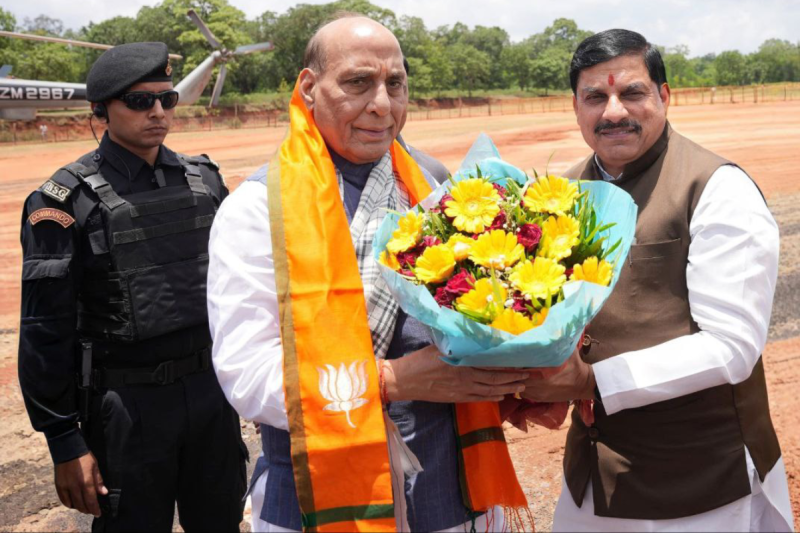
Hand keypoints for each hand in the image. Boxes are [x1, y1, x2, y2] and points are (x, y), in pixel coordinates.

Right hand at [54, 452, 107, 516]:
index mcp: (86, 482)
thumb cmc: (84, 457)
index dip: (95, 509)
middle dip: (88, 510)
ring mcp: (66, 487)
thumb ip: (98, 481)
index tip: (98, 514)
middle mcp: (75, 486)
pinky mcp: (58, 486)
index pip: (91, 500)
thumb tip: (103, 492)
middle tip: (92, 511)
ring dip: (79, 508)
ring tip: (84, 507)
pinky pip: (63, 500)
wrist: (68, 450)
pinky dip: (69, 504)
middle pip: (82, 505)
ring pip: (72, 504)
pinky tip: (73, 503)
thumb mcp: (95, 467)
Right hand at [383, 345, 527, 402]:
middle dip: (514, 377)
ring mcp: (462, 389)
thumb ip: (459, 343)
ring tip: (521, 386)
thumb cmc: (421, 360)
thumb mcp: (440, 345)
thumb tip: (475, 336)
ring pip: (491, 390)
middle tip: (529, 375)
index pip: (492, 362)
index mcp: (462, 361)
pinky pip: (479, 399)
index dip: (509, 363)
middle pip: (496, 378)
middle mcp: (466, 376)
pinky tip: (502, 396)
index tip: (523, 361)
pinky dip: (493, 398)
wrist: (405, 380)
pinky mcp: (457, 398)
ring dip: (508, 388)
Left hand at [520, 348, 594, 402]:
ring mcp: (539, 393)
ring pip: (519, 386)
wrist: (583, 384)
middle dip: (514, 370)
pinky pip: (524, 394)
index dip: (515, 361)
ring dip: (518, 379)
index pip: (522, 367)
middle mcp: (539, 384)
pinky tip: (525, 380)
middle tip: (513, 363)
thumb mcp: (568, 351)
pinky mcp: (540, 399)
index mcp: (544, 372)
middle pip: (518, 377)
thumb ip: (557, 342)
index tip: (514, 355)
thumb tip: (550, 329)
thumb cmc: (575, 366)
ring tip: (518, 371)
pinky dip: (523, 387)